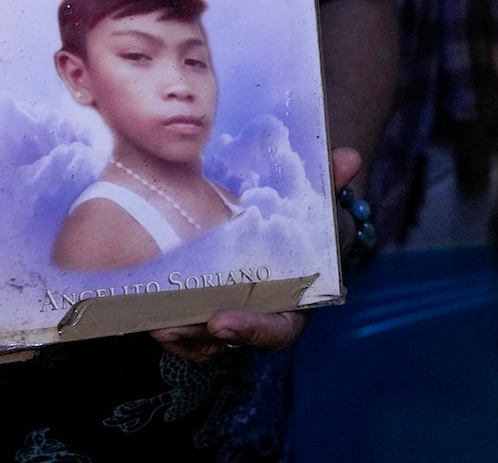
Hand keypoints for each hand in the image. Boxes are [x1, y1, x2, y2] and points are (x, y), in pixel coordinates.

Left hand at [150, 147, 360, 363]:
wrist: (288, 222)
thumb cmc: (307, 218)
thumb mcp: (321, 202)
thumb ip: (332, 182)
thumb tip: (348, 157)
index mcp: (294, 299)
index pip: (277, 329)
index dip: (251, 330)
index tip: (220, 323)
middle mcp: (262, 314)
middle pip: (230, 339)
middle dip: (200, 337)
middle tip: (169, 327)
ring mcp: (234, 314)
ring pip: (205, 340)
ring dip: (181, 335)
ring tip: (154, 323)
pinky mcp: (209, 308)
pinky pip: (190, 332)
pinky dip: (173, 330)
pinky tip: (148, 316)